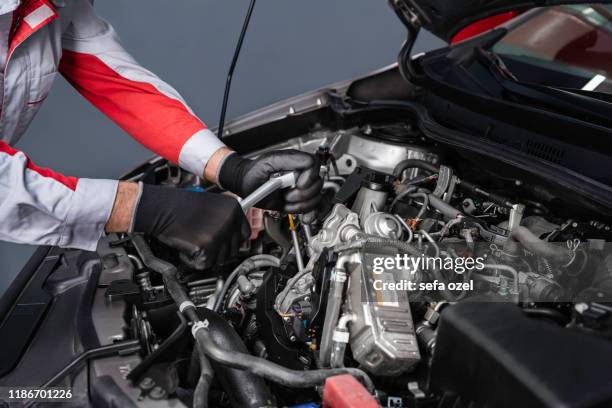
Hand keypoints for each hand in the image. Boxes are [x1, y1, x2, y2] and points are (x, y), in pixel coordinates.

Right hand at [130, 184, 249, 268]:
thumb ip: (227, 219)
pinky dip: (192, 260)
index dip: (232, 241)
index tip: (224, 243)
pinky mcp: (207, 247)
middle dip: (219, 251)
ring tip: (193, 242)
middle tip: (203, 244)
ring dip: (207, 256)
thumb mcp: (213, 205)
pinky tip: (186, 247)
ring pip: (220, 259)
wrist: (162, 207)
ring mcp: (219, 234)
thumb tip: (235, 236)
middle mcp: (230, 221)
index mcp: (234, 209)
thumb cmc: (181, 206)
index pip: (245, 234)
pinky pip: (204, 264)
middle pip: (233, 249)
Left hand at [217, 150, 322, 212]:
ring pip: (315, 199)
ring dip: (300, 204)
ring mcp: (301, 188)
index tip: (297, 184)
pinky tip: (304, 217)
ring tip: (286, 200)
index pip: (315, 166)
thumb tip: (309, 162)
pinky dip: (309, 214)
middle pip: (317, 185)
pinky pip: (313, 208)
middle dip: (301, 194)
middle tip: (285, 194)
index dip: (308, 178)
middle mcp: (302, 174)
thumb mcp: (269, 161)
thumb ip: (289, 159)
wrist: (247, 185)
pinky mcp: (299, 200)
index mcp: (296, 161)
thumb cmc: (254, 172)